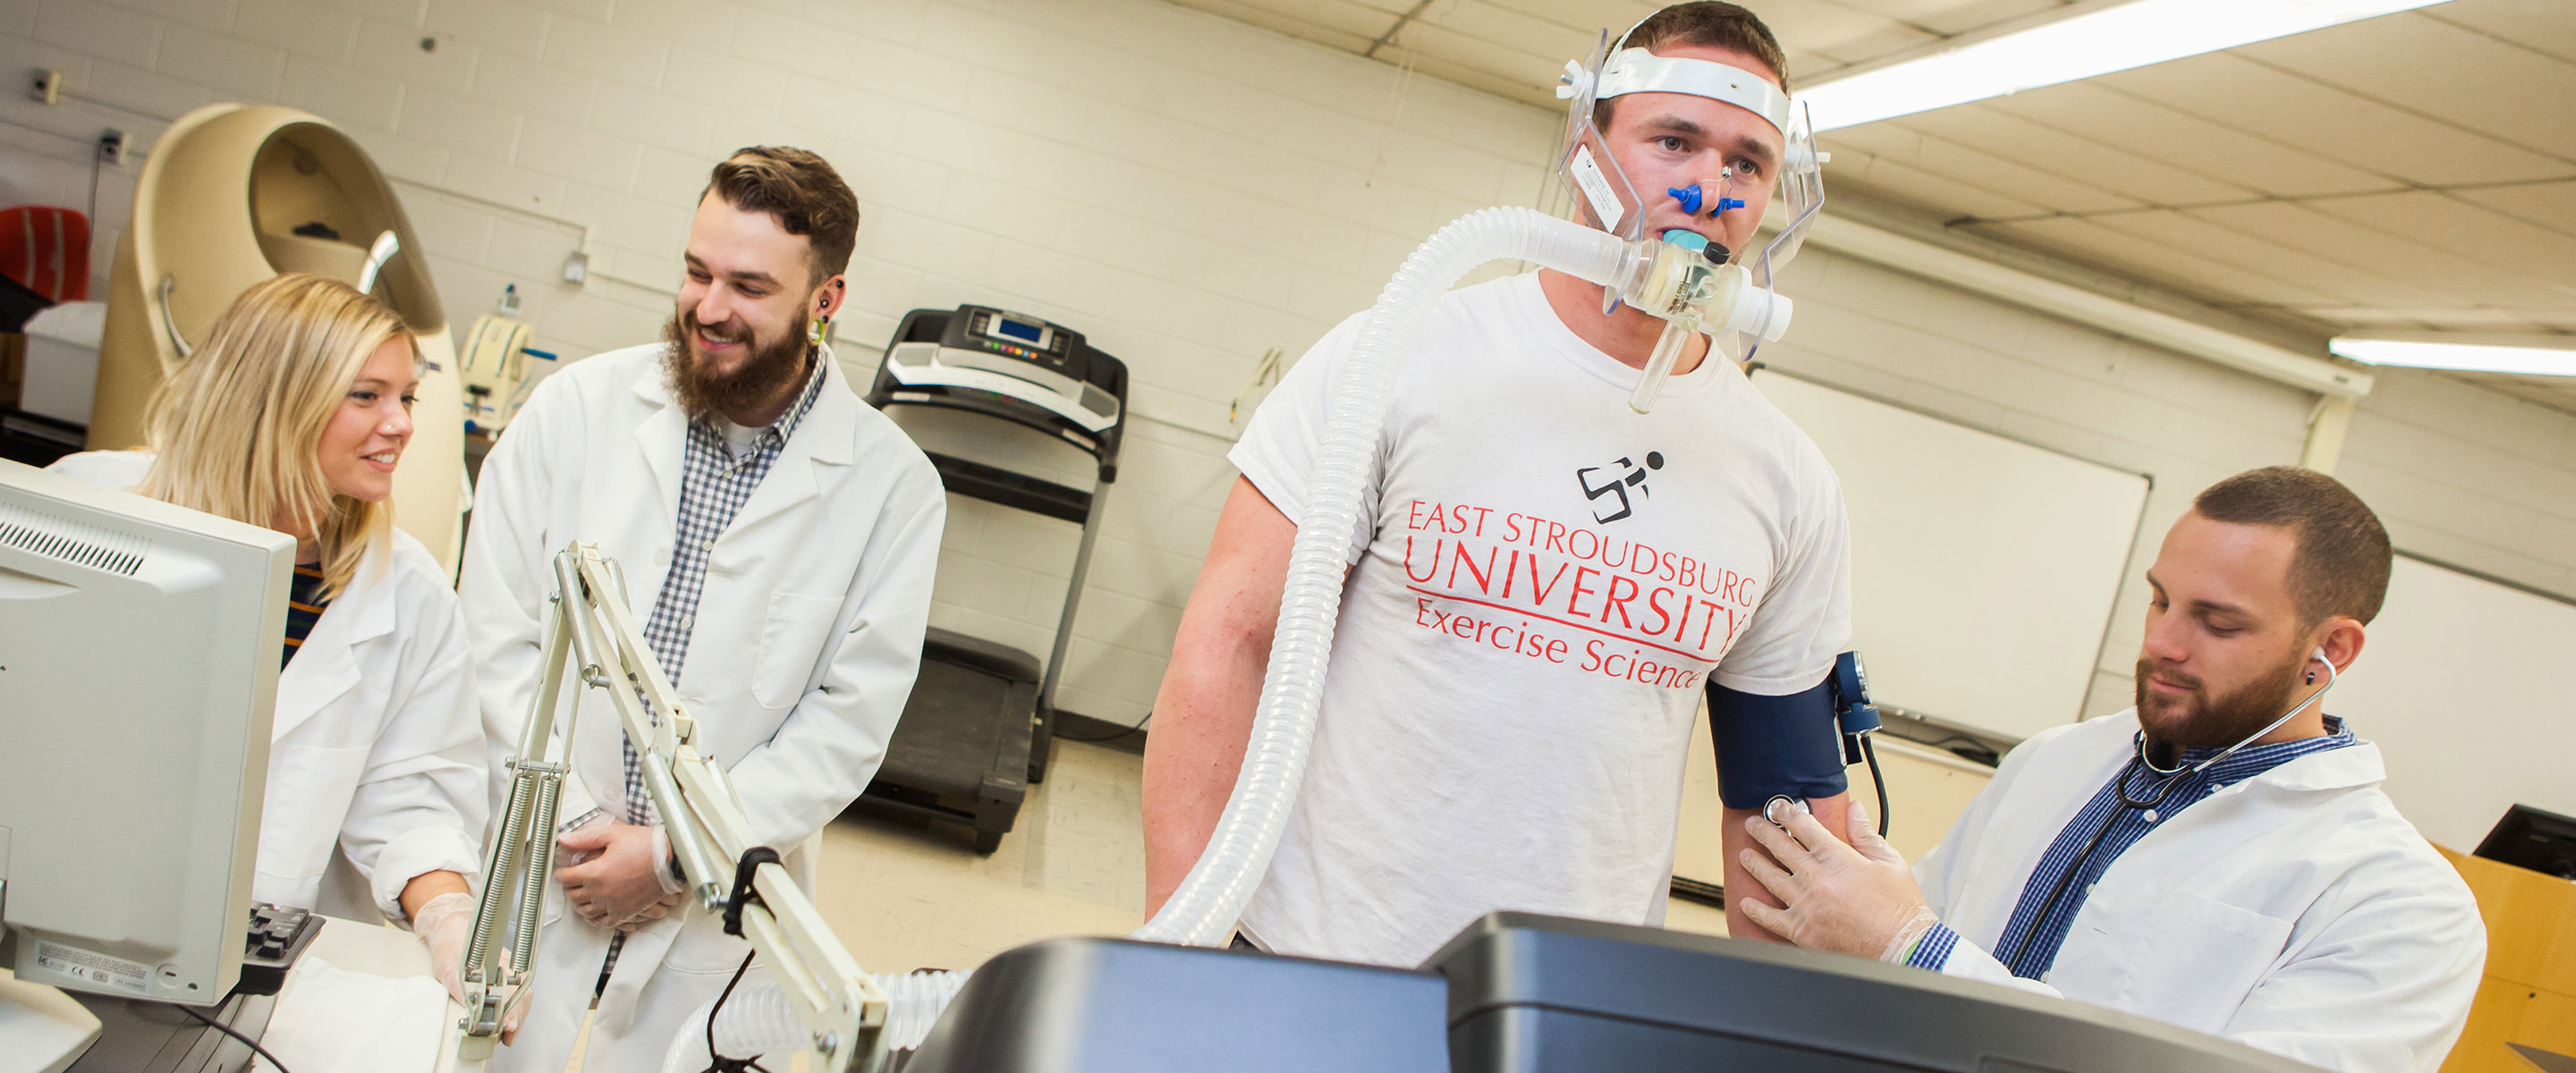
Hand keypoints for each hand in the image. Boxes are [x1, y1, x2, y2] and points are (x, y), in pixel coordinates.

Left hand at [413, 890, 532, 1044]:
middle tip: (508, 1038)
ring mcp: (510, 969)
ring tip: (509, 1034)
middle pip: (521, 996)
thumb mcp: (449, 971)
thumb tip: (471, 1014)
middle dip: (516, 1020)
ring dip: (518, 1016)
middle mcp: (507, 965)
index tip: (508, 1027)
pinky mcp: (509, 972)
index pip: (510, 991)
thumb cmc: (451, 949)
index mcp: (494, 964)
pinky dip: (517, 1008)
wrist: (453, 931)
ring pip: (524, 995)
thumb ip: (461, 991)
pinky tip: (509, 1019)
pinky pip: (521, 992)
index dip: (511, 1012)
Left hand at [555, 819, 682, 929]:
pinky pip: (604, 922)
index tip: (562, 872)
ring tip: (582, 896)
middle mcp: (601, 892)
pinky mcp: (626, 912)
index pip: (566, 878)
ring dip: (580, 904)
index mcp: (595, 872)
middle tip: (571, 882)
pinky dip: (596, 918)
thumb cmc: (644, 845)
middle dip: (569, 888)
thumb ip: (585, 838)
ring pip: (586, 911)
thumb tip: (562, 840)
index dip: (560, 874)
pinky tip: (597, 911)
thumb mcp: (613, 834)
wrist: (670, 860)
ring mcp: (613, 904)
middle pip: (573, 896)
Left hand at [1737, 796, 1938, 961]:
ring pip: (1771, 878)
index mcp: (1837, 858)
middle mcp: (1817, 879)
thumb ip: (1865, 834)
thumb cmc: (1901, 908)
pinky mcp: (1803, 931)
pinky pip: (1771, 918)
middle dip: (1764, 833)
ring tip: (1745, 855)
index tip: (1779, 808)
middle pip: (1781, 848)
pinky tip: (1747, 903)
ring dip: (1755, 864)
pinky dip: (1756, 910)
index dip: (1788, 813)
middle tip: (1753, 825)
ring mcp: (1806, 905)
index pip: (1804, 827)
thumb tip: (1855, 810)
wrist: (1904, 949)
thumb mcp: (1889, 862)